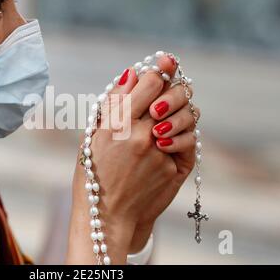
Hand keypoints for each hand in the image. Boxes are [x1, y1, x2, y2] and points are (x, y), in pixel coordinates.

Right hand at [67, 54, 197, 263]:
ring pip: (186, 115)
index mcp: (117, 125)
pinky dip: (180, 134)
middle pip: (172, 94)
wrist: (107, 215)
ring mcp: (160, 153)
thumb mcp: (92, 135)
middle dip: (172, 86)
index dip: (159, 70)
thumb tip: (132, 73)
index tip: (164, 64)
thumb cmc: (94, 172)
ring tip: (164, 116)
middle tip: (168, 84)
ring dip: (179, 110)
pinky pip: (187, 139)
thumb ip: (113, 103)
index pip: (150, 83)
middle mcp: (142, 136)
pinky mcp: (173, 168)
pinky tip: (166, 138)